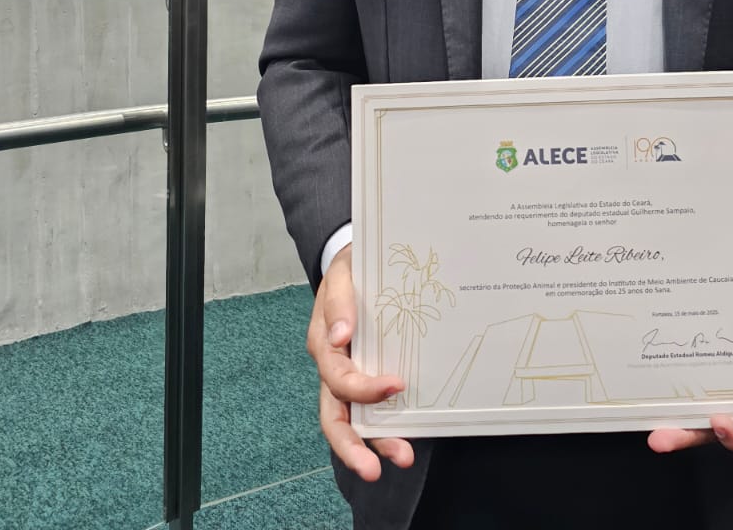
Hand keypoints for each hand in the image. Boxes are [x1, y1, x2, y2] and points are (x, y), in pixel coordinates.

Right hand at [308, 245, 413, 481]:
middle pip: (335, 417)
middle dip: (353, 447)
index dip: (364, 388)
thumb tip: (339, 335)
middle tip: (375, 469)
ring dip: (376, 442)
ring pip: (354, 420)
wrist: (358, 263)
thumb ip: (340, 301)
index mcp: (324, 345)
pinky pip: (372, 408)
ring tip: (404, 457)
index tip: (397, 386)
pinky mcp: (368, 376)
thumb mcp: (344, 273)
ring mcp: (350, 377)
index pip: (339, 378)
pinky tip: (409, 435)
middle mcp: (334, 368)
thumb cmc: (351, 269)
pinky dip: (388, 425)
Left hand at [646, 314, 732, 455]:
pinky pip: (681, 387)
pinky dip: (664, 392)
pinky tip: (644, 389)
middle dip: (687, 437)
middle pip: (714, 431)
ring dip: (670, 425)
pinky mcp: (699, 371)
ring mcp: (717, 389)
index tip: (720, 421)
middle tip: (663, 437)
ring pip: (692, 415)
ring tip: (649, 428)